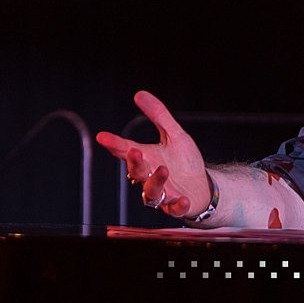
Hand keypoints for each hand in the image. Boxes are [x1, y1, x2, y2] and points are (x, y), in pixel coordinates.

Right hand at [96, 91, 210, 218]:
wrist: (201, 186)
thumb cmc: (184, 161)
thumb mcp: (174, 134)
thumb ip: (158, 115)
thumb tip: (139, 94)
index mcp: (147, 159)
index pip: (126, 150)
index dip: (114, 144)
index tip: (103, 137)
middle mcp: (150, 177)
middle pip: (137, 172)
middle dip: (135, 163)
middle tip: (135, 151)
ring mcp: (163, 193)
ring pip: (151, 193)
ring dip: (156, 182)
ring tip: (163, 169)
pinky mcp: (178, 205)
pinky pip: (175, 208)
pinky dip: (178, 205)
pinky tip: (183, 199)